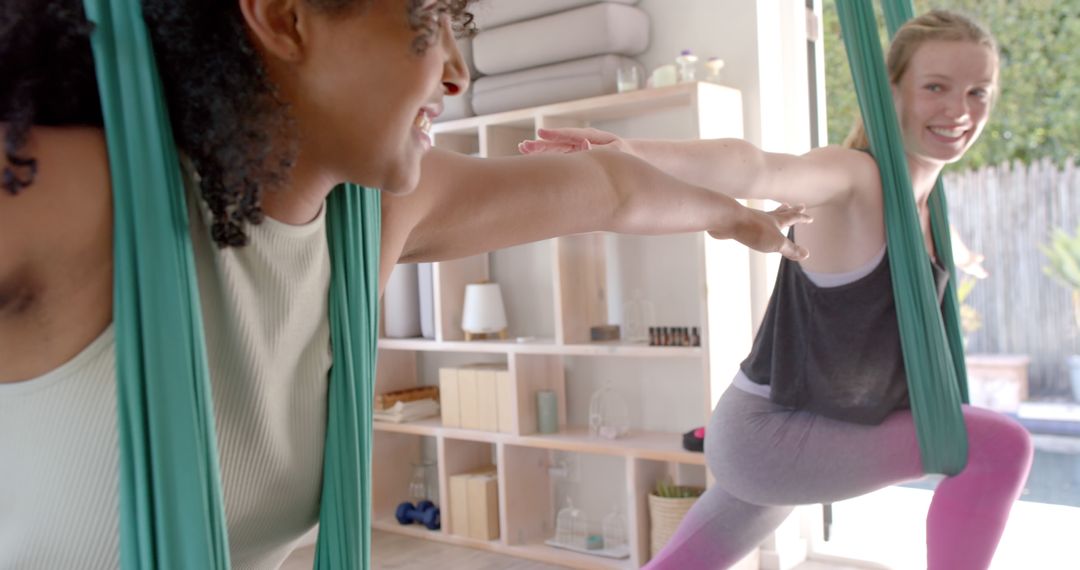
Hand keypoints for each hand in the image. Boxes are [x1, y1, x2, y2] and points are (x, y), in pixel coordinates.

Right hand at [518, 127, 633, 155]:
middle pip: (557, 142)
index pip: (569, 135)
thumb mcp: (617, 150)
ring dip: (539, 150)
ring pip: (554, 149)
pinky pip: (558, 157)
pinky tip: (531, 159)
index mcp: (590, 136)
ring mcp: (576, 148)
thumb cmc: (624, 153)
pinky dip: (545, 157)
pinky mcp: (574, 155)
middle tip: (523, 146)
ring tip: (522, 148)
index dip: (555, 134)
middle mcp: (580, 140)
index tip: (540, 132)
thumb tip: (585, 146)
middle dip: (541, 144)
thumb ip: (602, 149)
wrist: (628, 155)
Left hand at [711, 204, 811, 260]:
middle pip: (782, 212)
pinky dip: (758, 221)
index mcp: (776, 221)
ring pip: (767, 215)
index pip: (793, 218)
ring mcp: (752, 219)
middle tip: (800, 205)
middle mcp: (765, 217)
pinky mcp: (739, 224)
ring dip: (776, 212)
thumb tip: (806, 255)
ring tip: (779, 210)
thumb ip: (790, 249)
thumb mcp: (776, 243)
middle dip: (793, 210)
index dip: (802, 219)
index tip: (811, 218)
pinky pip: (752, 222)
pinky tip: (753, 223)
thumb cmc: (753, 231)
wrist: (726, 220)